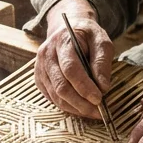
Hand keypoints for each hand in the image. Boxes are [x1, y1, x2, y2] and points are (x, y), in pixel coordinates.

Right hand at [34, 0, 114, 118]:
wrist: (67, 30)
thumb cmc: (86, 35)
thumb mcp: (101, 41)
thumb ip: (102, 62)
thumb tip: (103, 87)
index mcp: (62, 41)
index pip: (70, 69)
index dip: (84, 86)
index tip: (99, 99)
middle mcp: (46, 55)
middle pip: (60, 86)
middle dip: (80, 102)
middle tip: (98, 111)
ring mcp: (40, 68)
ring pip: (55, 96)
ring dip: (75, 108)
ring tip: (92, 112)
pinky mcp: (40, 79)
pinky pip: (52, 98)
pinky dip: (67, 106)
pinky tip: (81, 108)